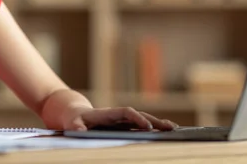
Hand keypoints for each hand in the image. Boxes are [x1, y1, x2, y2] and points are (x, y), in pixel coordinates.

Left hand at [62, 105, 177, 131]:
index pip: (126, 112)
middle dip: (154, 121)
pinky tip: (164, 134)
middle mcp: (118, 115)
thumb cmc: (74, 120)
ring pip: (143, 120)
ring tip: (174, 130)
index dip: (137, 118)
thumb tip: (79, 131)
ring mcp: (122, 121)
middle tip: (170, 128)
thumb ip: (76, 127)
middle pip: (139, 115)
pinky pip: (140, 127)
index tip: (147, 127)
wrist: (75, 114)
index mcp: (108, 113)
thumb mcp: (72, 123)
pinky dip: (153, 129)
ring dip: (157, 124)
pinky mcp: (123, 126)